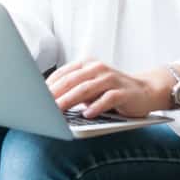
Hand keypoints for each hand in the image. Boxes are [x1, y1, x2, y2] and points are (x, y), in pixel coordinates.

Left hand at [46, 59, 172, 118]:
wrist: (146, 91)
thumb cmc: (112, 91)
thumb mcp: (91, 89)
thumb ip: (73, 92)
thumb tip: (48, 103)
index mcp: (87, 65)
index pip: (63, 74)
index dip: (48, 86)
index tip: (33, 97)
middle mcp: (98, 69)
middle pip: (72, 81)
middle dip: (55, 93)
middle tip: (41, 105)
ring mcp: (111, 79)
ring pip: (86, 88)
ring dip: (70, 100)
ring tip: (58, 110)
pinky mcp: (124, 91)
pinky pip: (108, 98)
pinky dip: (97, 106)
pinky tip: (87, 114)